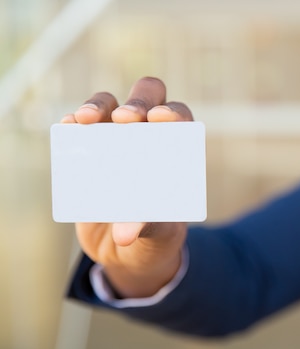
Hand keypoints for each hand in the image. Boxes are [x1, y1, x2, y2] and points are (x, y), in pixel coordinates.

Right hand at [62, 77, 193, 297]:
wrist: (126, 251)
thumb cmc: (153, 237)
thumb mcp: (156, 234)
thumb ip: (146, 227)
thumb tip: (124, 234)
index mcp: (177, 152)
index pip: (180, 119)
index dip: (172, 113)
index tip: (158, 119)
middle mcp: (149, 137)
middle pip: (147, 98)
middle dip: (138, 101)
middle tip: (125, 119)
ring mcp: (117, 140)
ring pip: (110, 104)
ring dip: (99, 105)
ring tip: (87, 121)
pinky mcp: (89, 150)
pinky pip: (81, 124)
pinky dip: (74, 121)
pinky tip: (69, 126)